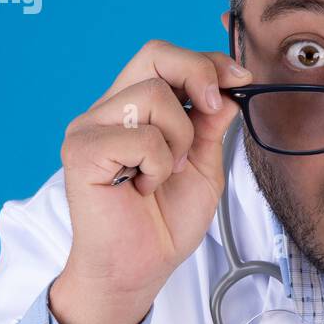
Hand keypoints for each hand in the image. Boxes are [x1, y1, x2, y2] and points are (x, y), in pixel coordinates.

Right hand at [51, 39, 249, 323]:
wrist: (141, 268)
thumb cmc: (165, 221)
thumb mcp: (204, 165)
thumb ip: (211, 125)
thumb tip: (228, 88)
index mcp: (135, 108)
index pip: (165, 58)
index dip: (207, 61)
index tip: (241, 80)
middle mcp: (109, 109)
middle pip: (155, 54)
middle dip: (198, 75)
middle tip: (212, 111)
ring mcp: (91, 127)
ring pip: (154, 96)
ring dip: (178, 138)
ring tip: (166, 173)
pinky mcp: (82, 150)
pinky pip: (140, 136)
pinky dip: (158, 164)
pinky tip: (143, 187)